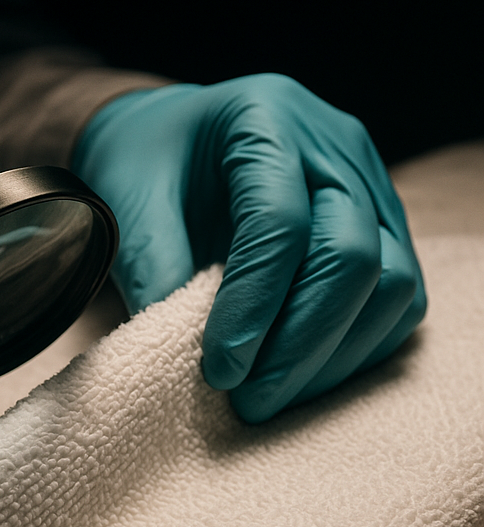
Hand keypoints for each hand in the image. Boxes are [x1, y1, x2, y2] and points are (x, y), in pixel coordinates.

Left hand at [72, 74, 425, 421]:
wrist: (171, 137)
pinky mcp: (383, 227)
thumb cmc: (145, 164)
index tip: (219, 371)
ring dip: (334, 356)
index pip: (279, 224)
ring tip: (272, 399)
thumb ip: (152, 268)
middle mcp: (333, 147)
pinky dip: (357, 349)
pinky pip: (398, 298)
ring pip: (391, 283)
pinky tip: (303, 378)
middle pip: (350, 257)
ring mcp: (368, 186)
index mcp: (265, 122)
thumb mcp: (127, 204)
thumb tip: (180, 355)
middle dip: (300, 346)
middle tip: (249, 404)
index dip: (252, 307)